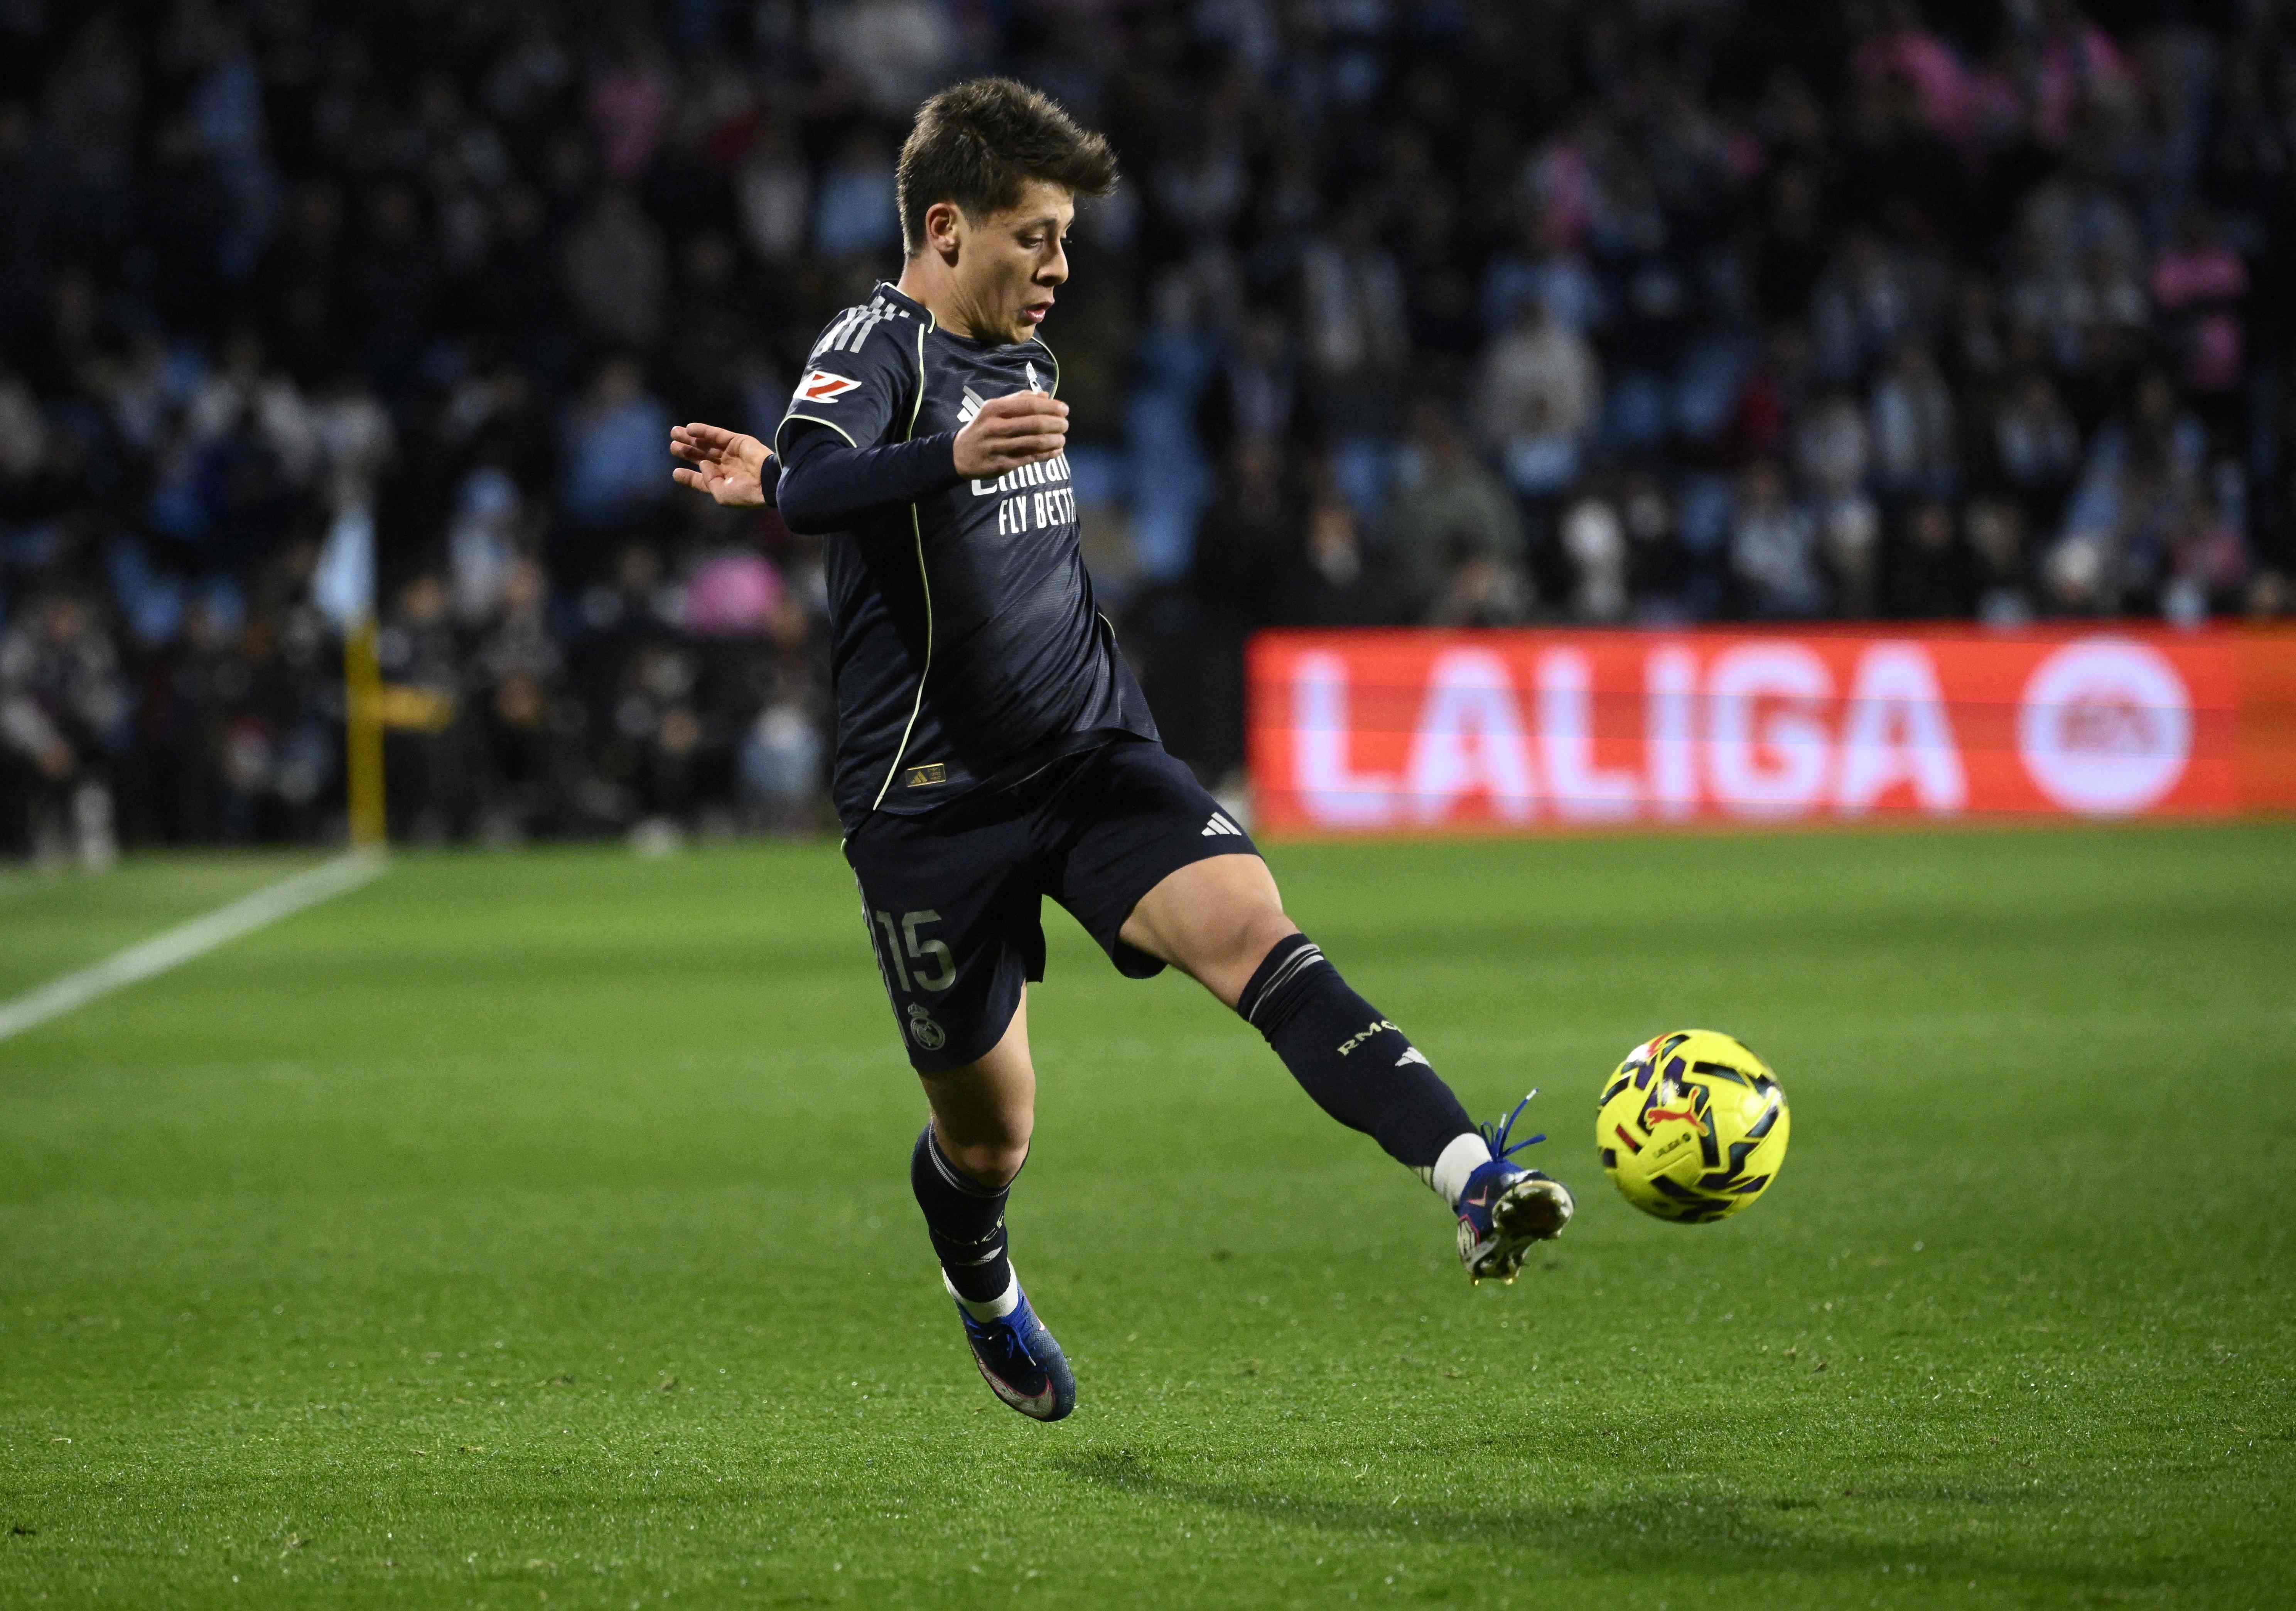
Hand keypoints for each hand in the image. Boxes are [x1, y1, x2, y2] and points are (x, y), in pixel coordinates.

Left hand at [670, 422, 772, 507]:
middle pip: (702, 458)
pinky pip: (717, 434)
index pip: (703, 479)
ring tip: (674, 433)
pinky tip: (689, 428)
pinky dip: (703, 430)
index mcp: (725, 484)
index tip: (676, 473)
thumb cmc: (745, 493)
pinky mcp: (738, 441)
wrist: (768, 481)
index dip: (689, 476)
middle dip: (687, 452)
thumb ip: (708, 480)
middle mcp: (728, 468)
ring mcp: (733, 454)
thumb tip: (703, 463)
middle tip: (673, 447)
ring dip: (691, 439)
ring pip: (707, 444)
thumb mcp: (721, 495)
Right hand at [953, 393, 1067, 478]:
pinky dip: (1047, 454)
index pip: (1029, 405)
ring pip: (1035, 442)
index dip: (1051, 407)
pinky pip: (1031, 458)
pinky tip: (1056, 451)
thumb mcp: (993, 408)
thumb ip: (1019, 400)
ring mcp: (999, 447)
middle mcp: (995, 427)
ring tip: (1062, 438)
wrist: (959, 455)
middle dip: (1056, 424)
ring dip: (1054, 440)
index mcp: (994, 409)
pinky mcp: (1002, 465)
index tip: (1064, 409)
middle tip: (1065, 425)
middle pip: (1035, 424)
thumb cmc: (982, 427)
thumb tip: (1046, 395)